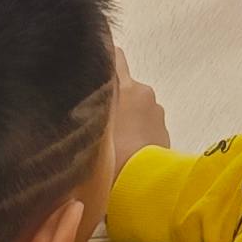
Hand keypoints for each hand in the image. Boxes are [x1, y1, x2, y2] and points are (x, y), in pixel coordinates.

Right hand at [88, 47, 169, 231]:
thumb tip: (78, 100)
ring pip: (133, 107)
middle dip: (110, 95)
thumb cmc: (109, 156)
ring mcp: (155, 111)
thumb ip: (84, 108)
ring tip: (105, 139)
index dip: (102, 59)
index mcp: (124, 86)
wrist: (141, 185)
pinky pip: (144, 125)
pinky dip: (134, 131)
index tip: (89, 68)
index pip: (114, 56)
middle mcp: (143, 92)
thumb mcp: (86, 130)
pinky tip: (120, 150)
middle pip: (123, 85)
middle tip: (90, 115)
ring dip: (123, 116)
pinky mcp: (163, 131)